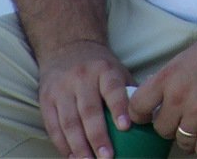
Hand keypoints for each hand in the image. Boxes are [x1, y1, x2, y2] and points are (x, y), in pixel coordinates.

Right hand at [37, 39, 132, 158]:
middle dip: (98, 137)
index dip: (119, 108)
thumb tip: (150, 118)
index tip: (126, 127)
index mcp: (104, 70)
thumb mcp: (117, 70)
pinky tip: (72, 157)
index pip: (113, 90)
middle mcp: (82, 78)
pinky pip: (53, 126)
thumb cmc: (99, 66)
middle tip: (107, 158)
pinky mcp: (46, 100)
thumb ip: (129, 92)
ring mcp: (61, 89)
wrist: (67, 47)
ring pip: (69, 122)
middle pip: (89, 111)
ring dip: (79, 146)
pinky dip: (62, 144)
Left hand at [130, 27, 196, 153]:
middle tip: (181, 115)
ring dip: (188, 134)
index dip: (140, 114)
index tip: (146, 115)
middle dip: (169, 124)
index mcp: (169, 77)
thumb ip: (169, 78)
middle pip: (161, 128)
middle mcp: (180, 97)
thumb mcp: (186, 56)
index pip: (138, 106)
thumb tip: (156, 96)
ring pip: (181, 140)